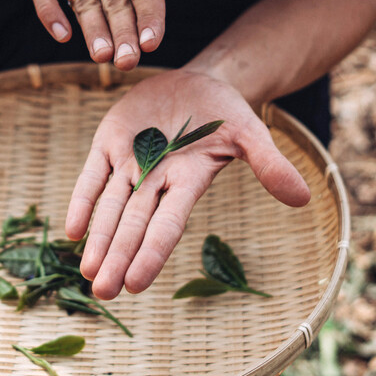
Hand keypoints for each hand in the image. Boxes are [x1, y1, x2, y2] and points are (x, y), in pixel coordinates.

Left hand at [64, 69, 310, 299]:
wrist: (198, 83)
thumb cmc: (227, 115)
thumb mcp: (251, 134)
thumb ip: (270, 166)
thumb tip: (304, 198)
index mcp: (188, 182)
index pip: (168, 225)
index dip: (151, 253)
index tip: (136, 284)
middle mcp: (156, 180)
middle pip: (133, 224)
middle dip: (118, 258)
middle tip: (103, 292)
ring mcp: (130, 162)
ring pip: (110, 207)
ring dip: (98, 239)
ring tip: (88, 273)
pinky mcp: (109, 142)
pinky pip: (92, 176)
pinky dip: (82, 200)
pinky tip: (72, 230)